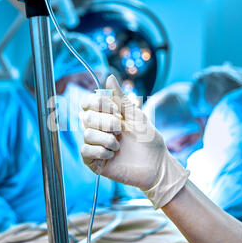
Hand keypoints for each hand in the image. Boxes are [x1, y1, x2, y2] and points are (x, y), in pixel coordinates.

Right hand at [80, 75, 188, 207]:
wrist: (156, 165)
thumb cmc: (148, 140)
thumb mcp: (135, 115)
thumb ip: (121, 98)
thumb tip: (109, 77)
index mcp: (106, 117)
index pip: (87, 103)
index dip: (98, 104)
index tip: (116, 111)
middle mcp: (98, 130)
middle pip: (86, 117)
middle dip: (106, 122)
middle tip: (120, 130)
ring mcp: (95, 146)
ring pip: (87, 134)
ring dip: (107, 139)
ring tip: (119, 146)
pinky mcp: (94, 162)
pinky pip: (85, 150)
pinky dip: (100, 151)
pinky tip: (112, 155)